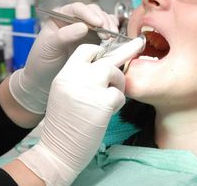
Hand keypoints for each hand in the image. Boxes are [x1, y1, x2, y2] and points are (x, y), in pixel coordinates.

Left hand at [9, 2, 117, 113]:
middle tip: (109, 33)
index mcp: (61, 17)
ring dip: (110, 25)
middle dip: (103, 20)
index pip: (76, 9)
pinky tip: (115, 38)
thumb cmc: (41, 61)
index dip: (89, 13)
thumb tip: (83, 26)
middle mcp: (75, 21)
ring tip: (112, 37)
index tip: (98, 23)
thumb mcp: (48, 47)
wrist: (43, 80)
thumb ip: (64, 36)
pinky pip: (106, 31)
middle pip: (93, 12)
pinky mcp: (94, 41)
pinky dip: (113, 32)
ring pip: (102, 19)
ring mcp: (86, 30)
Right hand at [17, 36, 144, 185]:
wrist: (57, 151)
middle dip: (125, 52)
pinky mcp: (102, 103)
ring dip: (118, 84)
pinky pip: (119, 94)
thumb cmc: (63, 125)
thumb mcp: (63, 93)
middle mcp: (76, 77)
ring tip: (111, 98)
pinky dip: (118, 102)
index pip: (86, 50)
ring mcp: (89, 89)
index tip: (108, 56)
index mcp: (65, 74)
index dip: (100, 52)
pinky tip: (109, 112)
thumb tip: (102, 66)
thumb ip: (78, 77)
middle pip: (105, 58)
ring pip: (115, 72)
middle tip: (139, 44)